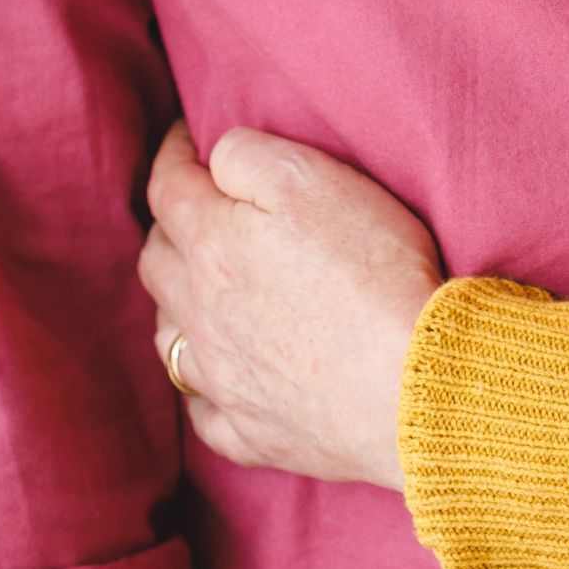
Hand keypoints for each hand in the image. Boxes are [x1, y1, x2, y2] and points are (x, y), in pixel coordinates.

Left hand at [138, 121, 442, 486]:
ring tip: (198, 288)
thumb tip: (215, 157)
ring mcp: (221, 380)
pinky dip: (204, 387)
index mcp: (212, 244)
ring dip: (175, 304)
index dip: (173, 153)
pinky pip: (202, 410)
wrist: (412, 385)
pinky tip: (221, 378)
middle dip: (168, 225)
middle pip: (156, 261)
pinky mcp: (250, 434)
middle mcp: (200, 313)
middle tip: (195, 206)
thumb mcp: (312, 178)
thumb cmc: (371, 270)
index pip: (168, 187)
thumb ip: (248, 155)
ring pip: (168, 336)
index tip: (184, 134)